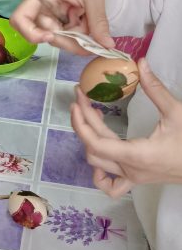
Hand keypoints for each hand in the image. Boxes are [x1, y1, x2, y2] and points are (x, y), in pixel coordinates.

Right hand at [10, 0, 113, 52]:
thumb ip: (98, 20)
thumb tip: (107, 46)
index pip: (20, 18)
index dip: (30, 33)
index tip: (51, 36)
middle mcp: (41, 7)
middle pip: (43, 34)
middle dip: (67, 40)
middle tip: (90, 44)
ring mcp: (51, 16)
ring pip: (58, 38)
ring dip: (76, 38)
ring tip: (92, 24)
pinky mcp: (61, 21)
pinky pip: (68, 35)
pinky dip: (80, 35)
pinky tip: (89, 23)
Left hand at [71, 60, 181, 197]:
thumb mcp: (176, 112)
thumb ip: (155, 88)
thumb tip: (141, 63)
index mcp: (136, 154)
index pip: (96, 142)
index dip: (82, 122)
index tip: (77, 101)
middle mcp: (130, 169)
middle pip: (93, 149)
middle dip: (83, 122)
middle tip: (83, 98)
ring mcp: (133, 177)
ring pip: (98, 165)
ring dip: (90, 141)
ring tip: (93, 118)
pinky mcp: (137, 179)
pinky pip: (112, 186)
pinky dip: (100, 175)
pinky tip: (100, 158)